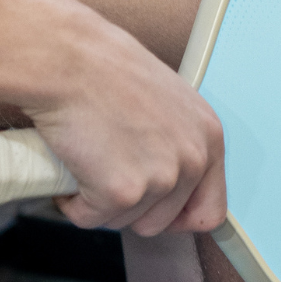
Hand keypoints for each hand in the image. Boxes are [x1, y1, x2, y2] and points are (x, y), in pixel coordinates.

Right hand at [23, 4, 225, 235]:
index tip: (156, 208)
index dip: (180, 216)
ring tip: (90, 155)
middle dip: (130, 204)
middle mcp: (193, 159)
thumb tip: (166, 176)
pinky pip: (90, 217)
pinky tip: (72, 161)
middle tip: (108, 166)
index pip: (211, 208)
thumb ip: (175, 139)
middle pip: (162, 222)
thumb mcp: (165, 100)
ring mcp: (160, 178)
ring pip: (124, 221)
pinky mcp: (122, 191)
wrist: (70, 60)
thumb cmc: (106, 67)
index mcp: (208, 135)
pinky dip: (73, 199)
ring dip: (100, 200)